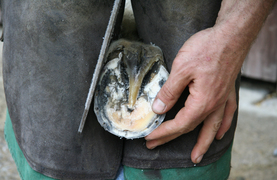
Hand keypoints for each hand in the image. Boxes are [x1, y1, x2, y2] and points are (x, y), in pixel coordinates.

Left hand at [145, 27, 243, 163]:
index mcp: (202, 102)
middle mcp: (214, 105)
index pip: (179, 124)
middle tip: (155, 146)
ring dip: (203, 143)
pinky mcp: (227, 92)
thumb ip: (170, 91)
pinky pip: (227, 115)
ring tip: (197, 156)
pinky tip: (221, 133)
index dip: (163, 132)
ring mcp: (223, 100)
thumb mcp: (181, 69)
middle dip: (171, 138)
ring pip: (212, 128)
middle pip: (191, 128)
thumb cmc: (207, 49)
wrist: (230, 36)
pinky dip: (223, 126)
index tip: (149, 137)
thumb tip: (159, 108)